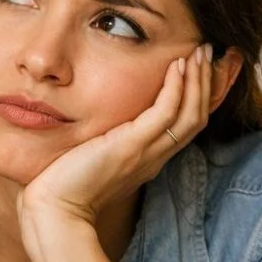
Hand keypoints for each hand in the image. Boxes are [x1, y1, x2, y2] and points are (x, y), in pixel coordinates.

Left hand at [18, 43, 218, 242]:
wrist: (54, 210)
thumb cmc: (63, 187)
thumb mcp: (91, 158)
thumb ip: (102, 141)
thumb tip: (95, 125)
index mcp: (147, 160)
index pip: (185, 126)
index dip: (199, 97)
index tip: (202, 70)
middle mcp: (154, 157)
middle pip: (196, 118)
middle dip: (206, 83)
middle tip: (208, 52)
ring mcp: (146, 153)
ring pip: (190, 114)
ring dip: (198, 80)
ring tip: (201, 51)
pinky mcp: (132, 147)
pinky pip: (166, 113)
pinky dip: (176, 87)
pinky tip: (177, 65)